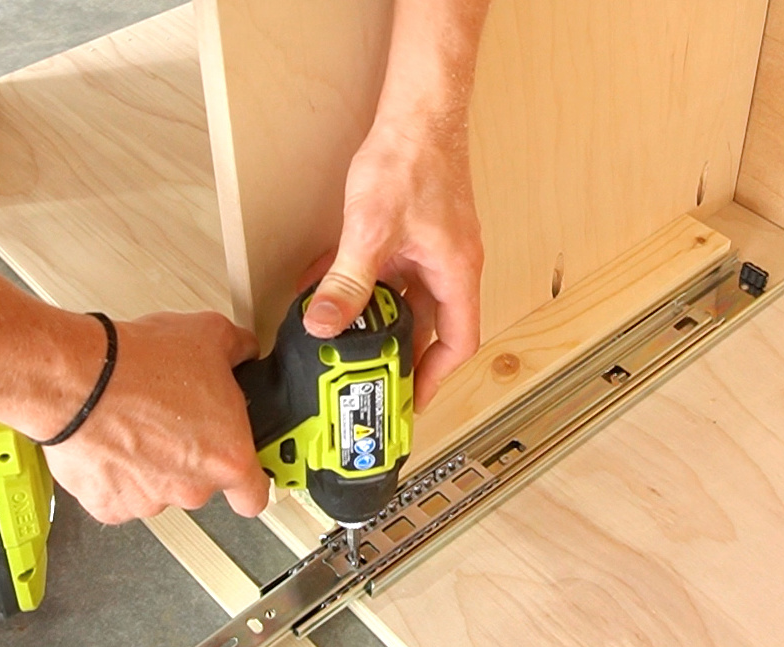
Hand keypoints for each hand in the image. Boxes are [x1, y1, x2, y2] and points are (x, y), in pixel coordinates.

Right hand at [41, 312, 269, 524]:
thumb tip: (244, 352)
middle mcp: (192, 489)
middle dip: (191, 458)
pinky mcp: (109, 506)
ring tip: (138, 423)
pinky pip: (121, 494)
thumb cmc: (137, 365)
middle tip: (174, 421)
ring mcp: (149, 502)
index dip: (249, 482)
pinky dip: (117, 474)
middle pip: (202, 485)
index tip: (239, 469)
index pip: (254, 497)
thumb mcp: (211, 335)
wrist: (75, 379)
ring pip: (160, 488)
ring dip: (154, 465)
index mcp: (228, 458)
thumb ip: (240, 350)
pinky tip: (112, 440)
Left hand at [301, 115, 483, 410]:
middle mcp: (450, 266)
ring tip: (343, 340)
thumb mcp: (372, 230)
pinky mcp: (413, 233)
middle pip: (429, 325)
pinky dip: (363, 285)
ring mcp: (432, 249)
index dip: (437, 376)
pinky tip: (328, 289)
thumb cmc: (414, 160)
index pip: (458, 342)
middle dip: (398, 353)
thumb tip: (324, 323)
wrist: (418, 111)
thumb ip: (347, 282)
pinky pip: (390, 272)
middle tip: (368, 377)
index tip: (411, 398)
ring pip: (405, 299)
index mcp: (456, 274)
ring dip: (375, 318)